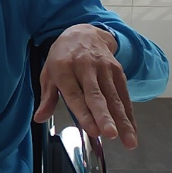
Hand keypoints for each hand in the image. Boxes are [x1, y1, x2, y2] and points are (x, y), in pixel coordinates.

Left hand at [33, 24, 137, 148]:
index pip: (73, 94)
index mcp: (63, 68)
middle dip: (103, 115)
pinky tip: (132, 130)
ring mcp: (103, 67)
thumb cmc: (63, 57)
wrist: (83, 33)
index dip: (83, 113)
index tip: (92, 130)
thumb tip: (39, 118)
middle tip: (109, 133)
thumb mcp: (49, 73)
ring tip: (128, 140)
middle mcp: (84, 67)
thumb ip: (47, 97)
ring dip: (121, 120)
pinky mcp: (117, 69)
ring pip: (113, 96)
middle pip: (95, 94)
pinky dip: (129, 114)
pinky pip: (123, 94)